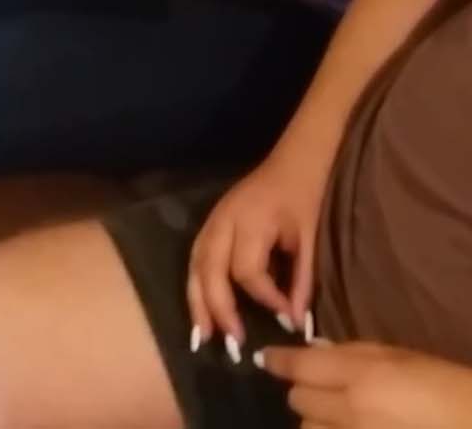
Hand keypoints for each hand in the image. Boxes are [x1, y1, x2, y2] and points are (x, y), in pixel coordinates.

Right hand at [186, 147, 324, 342]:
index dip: (265, 298)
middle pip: (210, 269)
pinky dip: (195, 285)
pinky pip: (195, 257)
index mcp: (251, 220)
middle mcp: (224, 219)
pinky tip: (200, 309)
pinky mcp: (210, 222)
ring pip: (195, 264)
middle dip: (218, 308)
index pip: (247, 270)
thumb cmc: (304, 198)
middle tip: (232, 342)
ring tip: (203, 335)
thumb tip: (294, 323)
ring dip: (197, 301)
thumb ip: (301, 281)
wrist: (293, 162)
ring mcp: (213, 219)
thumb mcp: (309, 239)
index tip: (285, 317)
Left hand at [260, 341, 471, 427]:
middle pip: (299, 402)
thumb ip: (352, 355)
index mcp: (361, 377)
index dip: (279, 361)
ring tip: (337, 418)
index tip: (266, 360)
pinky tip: (341, 425)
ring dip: (317, 424)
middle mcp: (351, 414)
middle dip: (305, 394)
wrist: (468, 423)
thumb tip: (315, 353)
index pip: (301, 366)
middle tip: (320, 391)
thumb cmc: (438, 384)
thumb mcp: (398, 357)